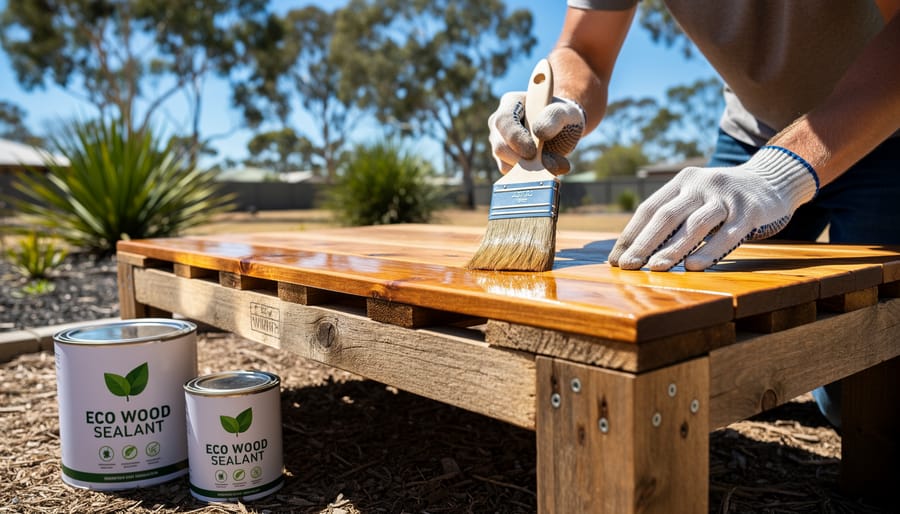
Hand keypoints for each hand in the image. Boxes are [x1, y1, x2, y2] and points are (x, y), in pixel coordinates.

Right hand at [488, 91, 584, 174]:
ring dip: (530, 170)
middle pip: (500, 146)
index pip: (503, 121)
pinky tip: (548, 168)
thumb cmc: (562, 116)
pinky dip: (530, 176)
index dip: (515, 138)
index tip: (532, 152)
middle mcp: (499, 123)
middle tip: (550, 163)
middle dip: (523, 160)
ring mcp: (499, 142)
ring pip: (504, 163)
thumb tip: (539, 132)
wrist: (563, 130)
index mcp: (511, 103)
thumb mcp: (566, 111)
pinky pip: (512, 173)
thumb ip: (555, 117)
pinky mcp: (505, 159)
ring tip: (555, 165)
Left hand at [608, 146, 819, 270]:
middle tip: (628, 266)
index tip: (616, 259)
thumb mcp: (696, 197)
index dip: (631, 235)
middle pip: (666, 216)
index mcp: (683, 181)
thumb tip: (634, 251)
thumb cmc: (723, 198)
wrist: (773, 180)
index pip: (649, 208)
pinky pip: (728, 234)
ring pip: (695, 225)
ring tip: (656, 268)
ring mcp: (727, 197)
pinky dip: (710, 251)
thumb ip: (672, 216)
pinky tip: (694, 267)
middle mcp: (702, 184)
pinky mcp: (751, 211)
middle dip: (644, 243)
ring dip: (673, 249)